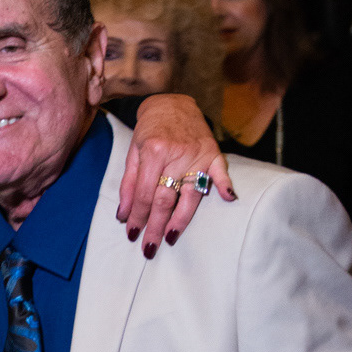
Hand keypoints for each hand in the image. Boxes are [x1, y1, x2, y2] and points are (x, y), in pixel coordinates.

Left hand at [117, 94, 233, 253]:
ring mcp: (197, 154)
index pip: (144, 193)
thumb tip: (123, 215)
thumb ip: (128, 183)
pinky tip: (228, 199)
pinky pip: (221, 172)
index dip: (138, 216)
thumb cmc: (150, 130)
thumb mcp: (133, 152)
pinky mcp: (213, 152)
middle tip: (149, 248)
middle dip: (155, 226)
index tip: (132, 234)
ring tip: (171, 238)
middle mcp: (175, 154)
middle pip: (164, 198)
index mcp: (153, 152)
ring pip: (190, 194)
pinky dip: (225, 185)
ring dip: (181, 219)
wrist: (172, 103)